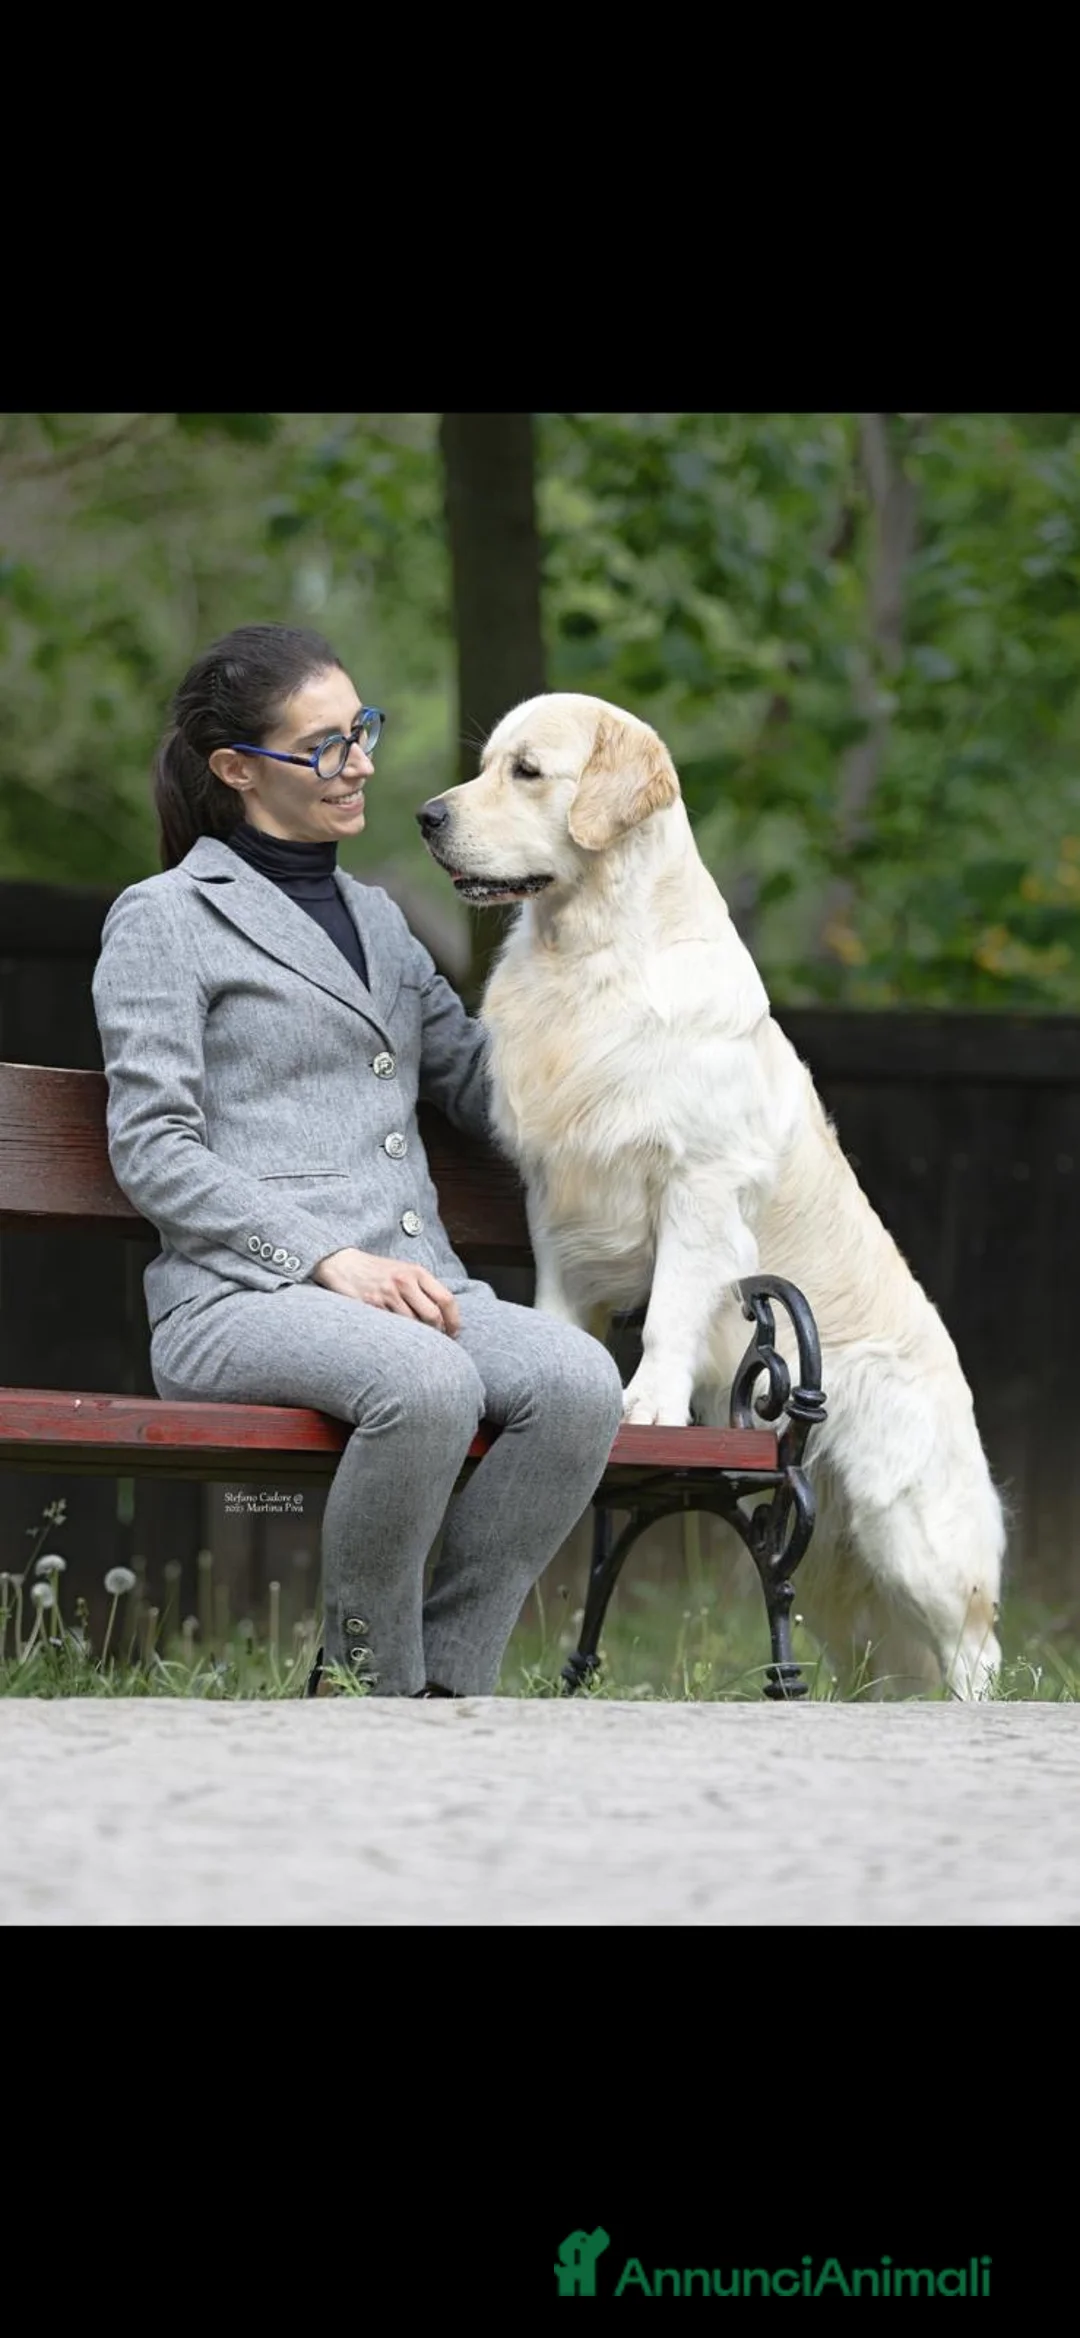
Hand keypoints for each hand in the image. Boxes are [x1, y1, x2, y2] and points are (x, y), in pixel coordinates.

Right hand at [312, 1247, 460, 1333]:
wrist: (342, 1263)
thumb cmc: (377, 1271)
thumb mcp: (404, 1271)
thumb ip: (423, 1288)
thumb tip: (444, 1316)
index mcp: (417, 1272)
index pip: (446, 1299)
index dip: (454, 1320)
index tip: (454, 1333)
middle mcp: (404, 1281)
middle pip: (433, 1316)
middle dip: (439, 1332)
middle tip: (438, 1342)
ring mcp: (388, 1294)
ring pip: (413, 1325)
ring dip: (417, 1337)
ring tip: (416, 1341)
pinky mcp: (371, 1305)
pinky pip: (392, 1327)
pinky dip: (398, 1335)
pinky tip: (396, 1337)